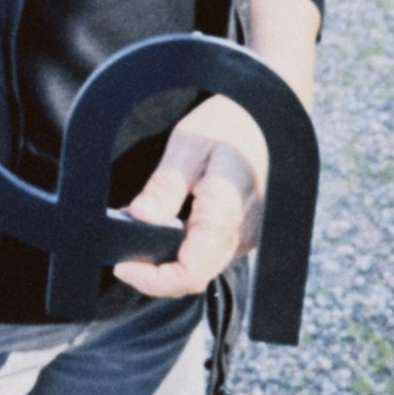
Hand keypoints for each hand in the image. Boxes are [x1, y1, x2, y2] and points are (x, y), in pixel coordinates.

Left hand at [112, 100, 265, 297]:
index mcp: (227, 210)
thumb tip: (139, 217)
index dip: (153, 280)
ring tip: (142, 240)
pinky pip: (214, 256)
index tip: (123, 266)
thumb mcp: (188, 144)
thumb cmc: (230, 123)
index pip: (190, 272)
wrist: (269, 114)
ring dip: (171, 265)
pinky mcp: (248, 233)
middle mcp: (244, 232)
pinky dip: (188, 253)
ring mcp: (249, 235)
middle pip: (195, 277)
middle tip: (125, 255)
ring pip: (204, 269)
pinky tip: (170, 232)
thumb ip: (165, 185)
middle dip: (156, 275)